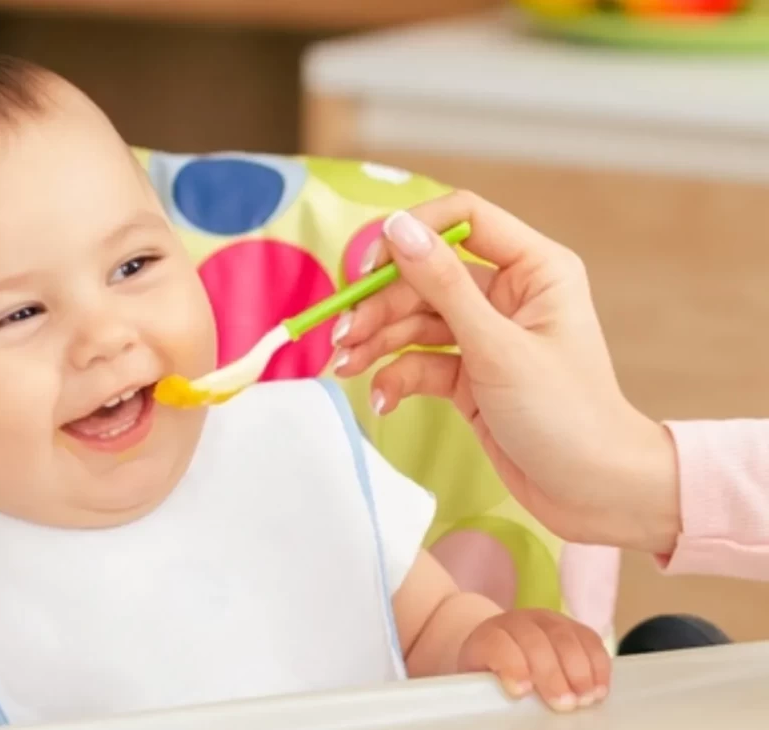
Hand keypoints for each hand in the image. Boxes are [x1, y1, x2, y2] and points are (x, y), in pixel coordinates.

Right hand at [332, 190, 680, 553]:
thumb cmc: (566, 415)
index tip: (368, 265)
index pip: (462, 218)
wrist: (596, 494)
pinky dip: (395, 377)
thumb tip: (397, 227)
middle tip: (341, 335)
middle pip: (425, 275)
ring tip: (344, 368)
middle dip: (379, 304)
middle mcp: (509, 293)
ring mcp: (486, 335)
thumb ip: (444, 285)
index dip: (411, 232)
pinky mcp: (469, 376)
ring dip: (376, 341)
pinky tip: (381, 399)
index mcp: (534, 268)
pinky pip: (420, 361)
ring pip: (415, 320)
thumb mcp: (497, 347)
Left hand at [459, 609, 610, 711]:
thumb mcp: (483, 683)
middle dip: (553, 674)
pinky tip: (600, 688)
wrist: (501, 647)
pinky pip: (589, 639)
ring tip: (586, 699)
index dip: (511, 666)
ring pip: (565, 637)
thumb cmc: (492, 673)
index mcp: (488, 637)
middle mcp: (517, 622)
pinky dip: (598, 664)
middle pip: (536, 641)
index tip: (522, 692)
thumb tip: (512, 708)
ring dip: (580, 671)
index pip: (497, 644)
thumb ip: (493, 692)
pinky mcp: (572, 626)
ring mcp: (547, 620)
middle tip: (565, 705)